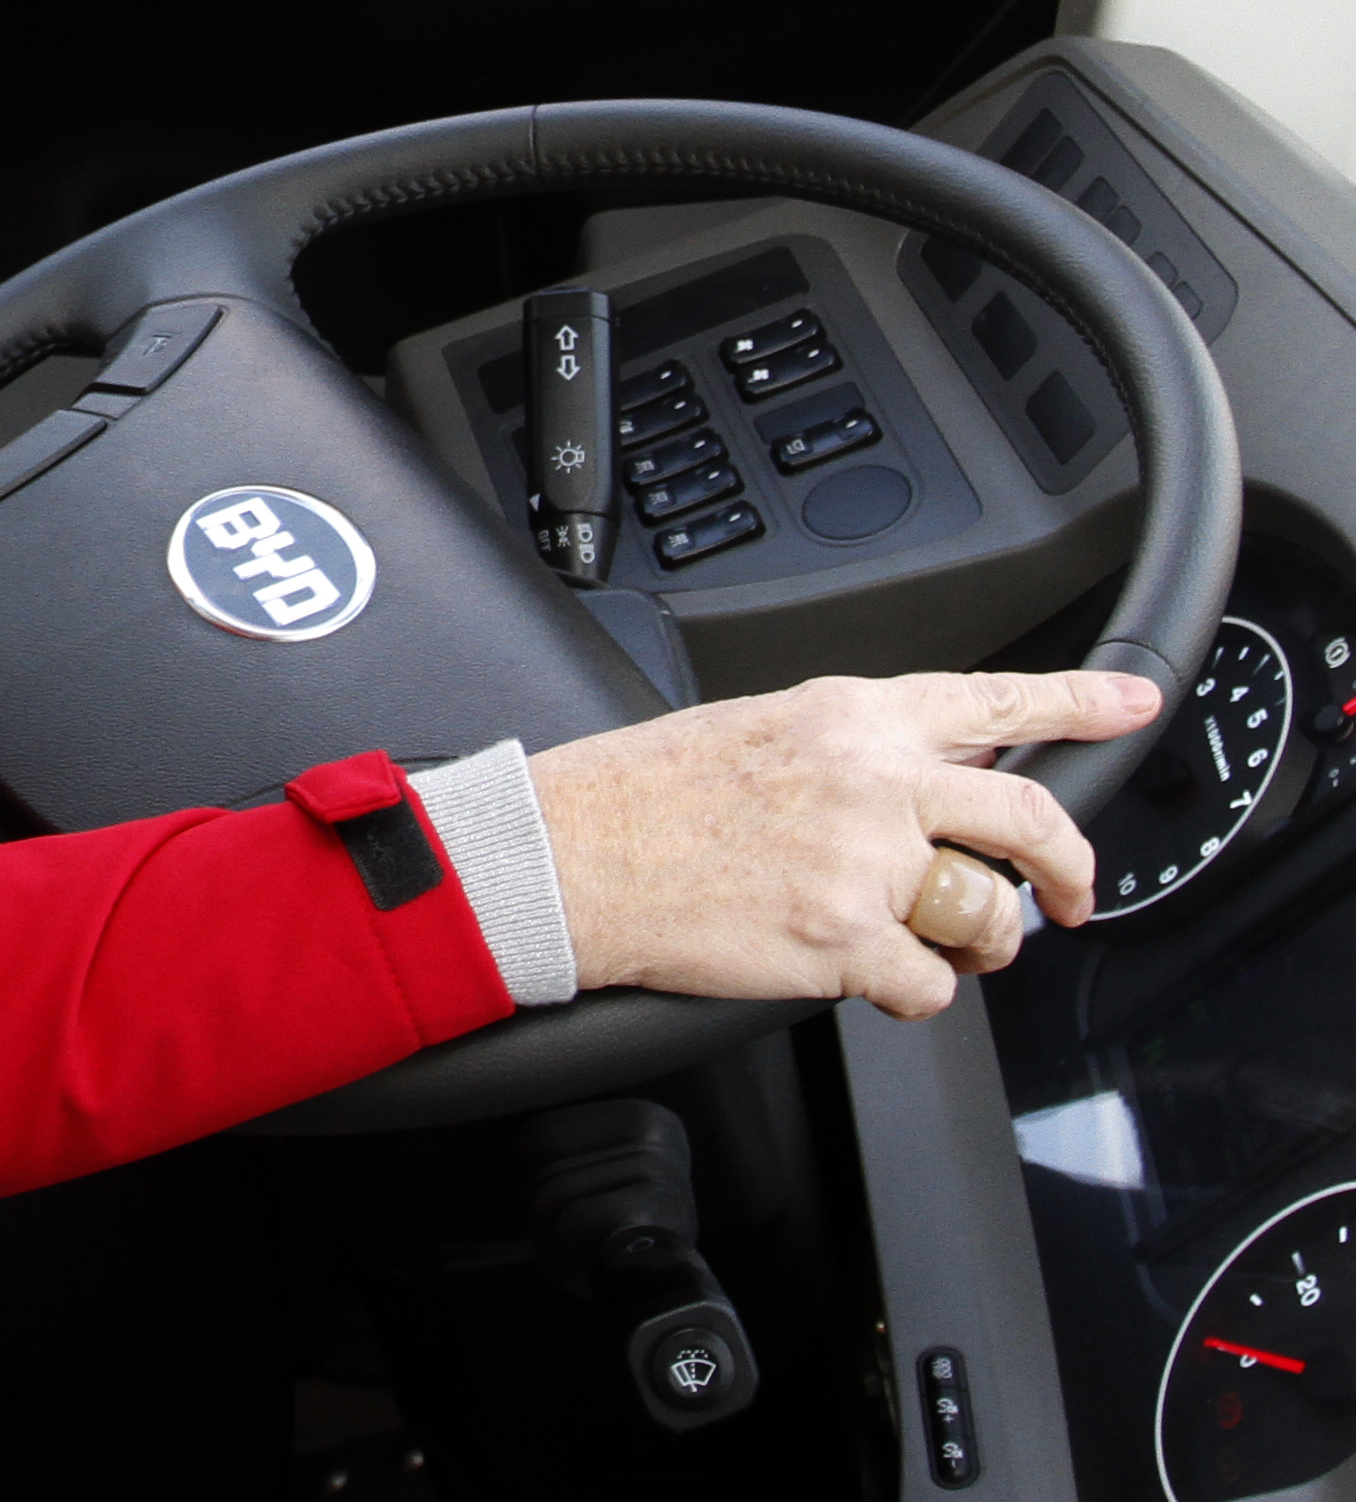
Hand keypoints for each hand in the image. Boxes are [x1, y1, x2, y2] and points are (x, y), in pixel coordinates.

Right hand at [530, 670, 1159, 1015]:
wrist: (568, 854)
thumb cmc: (640, 794)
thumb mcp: (759, 730)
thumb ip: (857, 749)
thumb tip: (936, 777)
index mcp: (850, 718)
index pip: (993, 704)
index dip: (1080, 705)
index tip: (1131, 707)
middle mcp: (872, 782)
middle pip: (1030, 822)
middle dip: (1072, 870)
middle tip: (1070, 895)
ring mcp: (863, 864)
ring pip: (990, 914)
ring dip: (977, 944)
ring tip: (934, 947)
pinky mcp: (844, 942)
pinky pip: (931, 986)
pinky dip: (911, 994)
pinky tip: (865, 976)